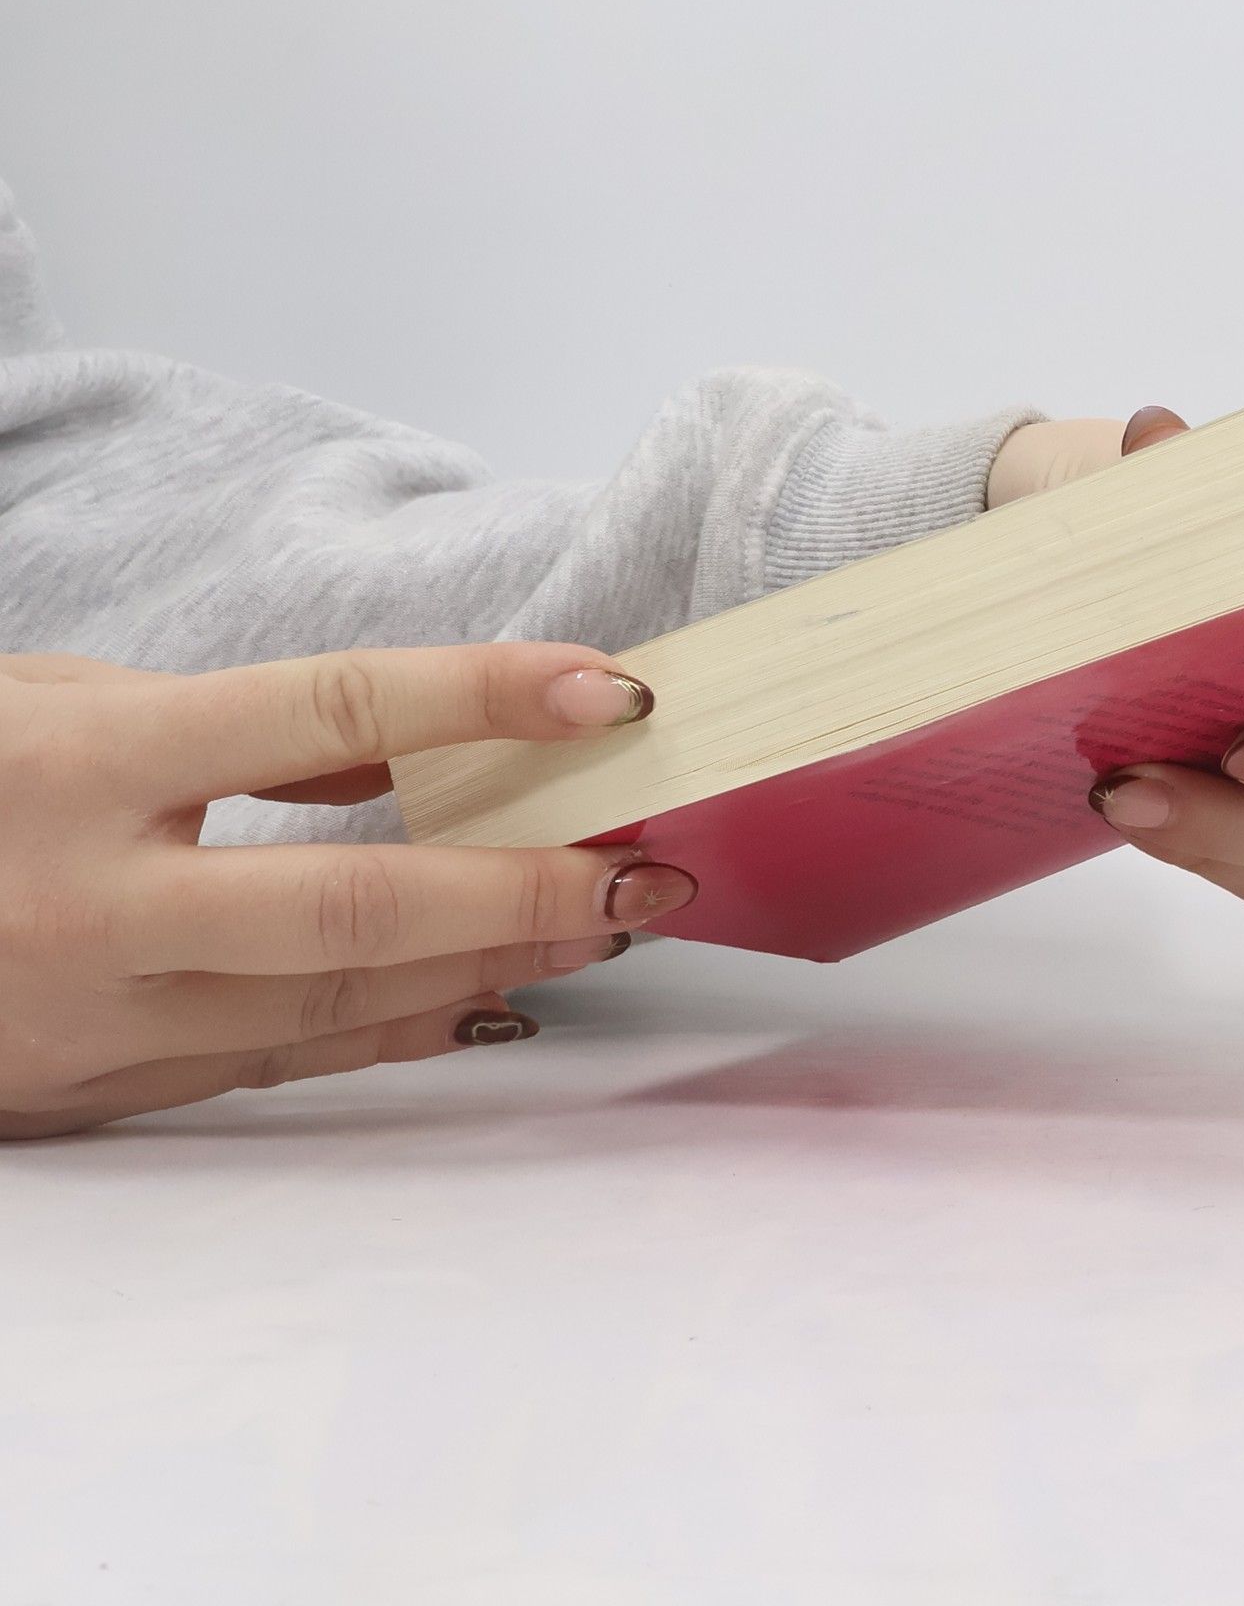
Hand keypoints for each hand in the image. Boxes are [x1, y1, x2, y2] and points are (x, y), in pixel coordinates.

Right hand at [0, 645, 694, 1138]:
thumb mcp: (64, 703)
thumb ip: (235, 726)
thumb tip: (423, 743)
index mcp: (81, 768)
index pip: (328, 713)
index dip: (482, 694)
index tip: (609, 687)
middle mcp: (94, 904)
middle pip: (356, 903)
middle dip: (524, 889)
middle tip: (648, 869)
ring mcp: (99, 1016)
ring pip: (338, 1002)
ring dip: (491, 963)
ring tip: (603, 924)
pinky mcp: (103, 1087)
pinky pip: (286, 1061)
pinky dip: (403, 1031)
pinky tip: (495, 1001)